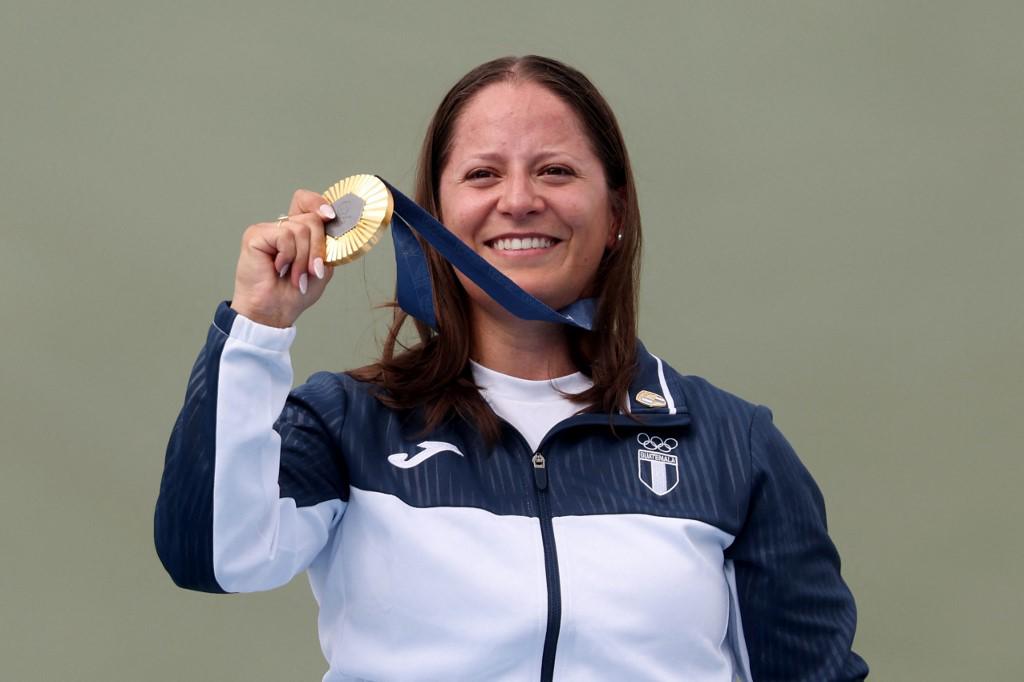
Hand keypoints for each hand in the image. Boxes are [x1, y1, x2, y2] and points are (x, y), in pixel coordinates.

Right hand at [230, 190, 336, 327]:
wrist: (274, 310)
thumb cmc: (295, 292)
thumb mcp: (322, 267)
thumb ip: (327, 244)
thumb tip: (330, 223)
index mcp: (297, 232)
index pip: (306, 201)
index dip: (319, 203)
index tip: (331, 217)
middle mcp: (282, 227)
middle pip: (312, 219)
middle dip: (317, 249)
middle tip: (311, 271)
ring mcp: (268, 229)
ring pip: (300, 229)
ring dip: (303, 259)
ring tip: (294, 276)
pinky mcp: (255, 234)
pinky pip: (285, 236)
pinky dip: (288, 256)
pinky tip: (278, 268)